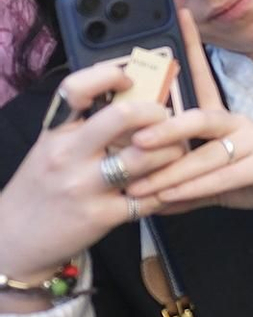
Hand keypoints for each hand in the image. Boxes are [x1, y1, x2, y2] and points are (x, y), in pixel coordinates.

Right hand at [0, 60, 177, 288]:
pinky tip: (166, 186)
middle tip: (165, 119)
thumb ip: (83, 126)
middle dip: (156, 112)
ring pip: (145, 156)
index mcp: (55, 133)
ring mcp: (84, 186)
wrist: (13, 242)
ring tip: (173, 153)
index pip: (76, 89)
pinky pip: (149, 197)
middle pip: (123, 116)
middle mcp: (67, 155)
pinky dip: (166, 189)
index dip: (108, 74)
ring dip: (171, 151)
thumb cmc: (40, 189)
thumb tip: (132, 97)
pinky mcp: (101, 216)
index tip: (129, 78)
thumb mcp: (50, 149)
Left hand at [124, 10, 252, 216]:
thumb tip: (148, 193)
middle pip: (200, 118)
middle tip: (135, 138)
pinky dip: (194, 188)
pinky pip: (224, 177)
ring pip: (207, 154)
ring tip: (138, 187)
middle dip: (166, 128)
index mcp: (225, 120)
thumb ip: (186, 183)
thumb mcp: (220, 178)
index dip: (193, 46)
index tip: (180, 16)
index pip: (204, 77)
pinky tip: (170, 197)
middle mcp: (239, 123)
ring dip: (170, 174)